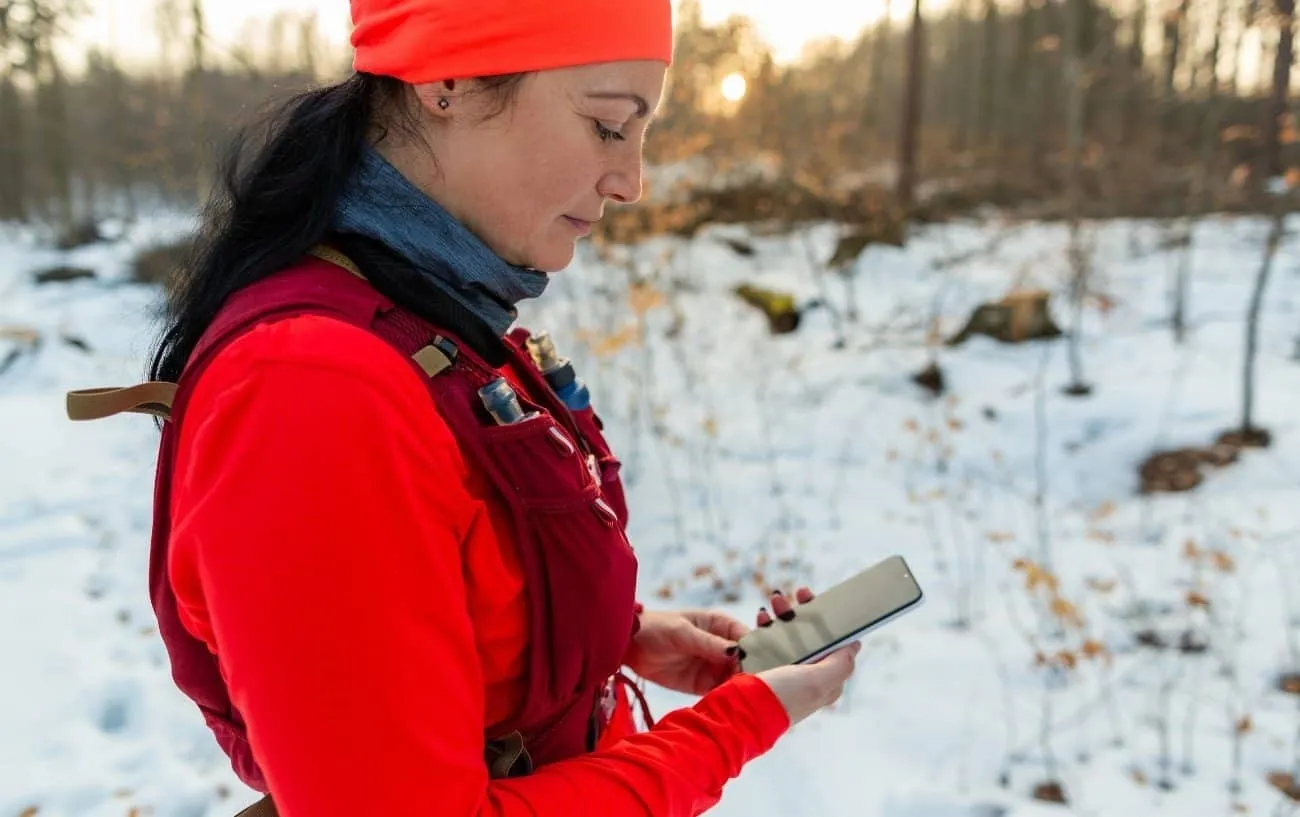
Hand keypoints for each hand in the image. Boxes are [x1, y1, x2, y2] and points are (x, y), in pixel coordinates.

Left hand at [624, 609, 747, 695]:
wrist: (629, 646)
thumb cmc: (656, 628)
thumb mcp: (682, 633)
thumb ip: (708, 643)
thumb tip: (736, 652)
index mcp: (722, 625)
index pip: (748, 639)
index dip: (757, 652)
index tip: (762, 668)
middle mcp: (722, 646)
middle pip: (746, 662)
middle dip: (751, 674)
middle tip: (755, 689)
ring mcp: (714, 666)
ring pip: (736, 679)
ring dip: (741, 689)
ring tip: (746, 701)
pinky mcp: (703, 684)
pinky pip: (720, 692)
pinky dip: (726, 699)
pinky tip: (731, 707)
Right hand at [750, 587, 860, 726]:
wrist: (742, 713)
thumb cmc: (781, 699)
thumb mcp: (818, 682)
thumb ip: (841, 664)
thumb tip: (856, 645)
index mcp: (825, 679)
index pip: (834, 643)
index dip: (828, 619)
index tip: (816, 599)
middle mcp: (807, 675)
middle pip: (810, 635)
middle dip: (802, 612)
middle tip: (792, 594)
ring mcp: (785, 671)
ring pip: (788, 635)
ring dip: (782, 616)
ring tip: (771, 604)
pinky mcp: (764, 669)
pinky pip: (768, 641)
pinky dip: (765, 628)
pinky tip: (760, 621)